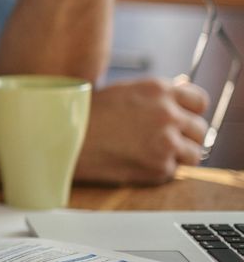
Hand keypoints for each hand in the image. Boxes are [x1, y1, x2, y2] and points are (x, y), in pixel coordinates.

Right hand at [75, 77, 208, 184]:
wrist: (61, 139)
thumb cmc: (84, 115)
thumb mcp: (122, 93)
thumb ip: (153, 97)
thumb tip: (178, 100)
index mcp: (158, 89)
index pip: (199, 100)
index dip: (191, 112)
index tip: (184, 119)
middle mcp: (167, 113)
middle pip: (199, 129)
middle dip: (185, 136)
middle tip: (163, 141)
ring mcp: (166, 141)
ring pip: (193, 153)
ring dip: (177, 156)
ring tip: (149, 154)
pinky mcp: (159, 166)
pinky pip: (172, 172)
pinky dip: (157, 170)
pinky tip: (134, 162)